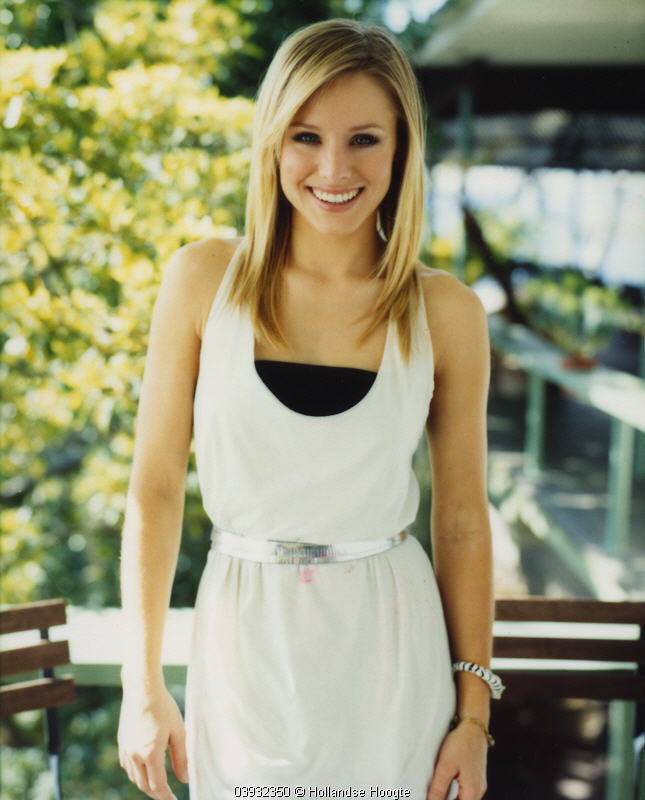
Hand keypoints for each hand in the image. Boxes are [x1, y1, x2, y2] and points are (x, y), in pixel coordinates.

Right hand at [118, 684, 188, 798]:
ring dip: (145, 784)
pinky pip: (127, 766)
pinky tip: (144, 770)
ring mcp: (126, 749)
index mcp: (150, 753)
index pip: (157, 785)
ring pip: (134, 777)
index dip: (166, 796)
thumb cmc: (163, 707)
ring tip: (158, 784)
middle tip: (167, 795)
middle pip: (144, 785)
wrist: (142, 689)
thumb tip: (184, 779)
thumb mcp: (178, 732)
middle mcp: (135, 755)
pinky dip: (136, 773)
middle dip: (156, 793)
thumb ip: (181, 758)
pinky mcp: (122, 742)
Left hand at [426, 720, 487, 799]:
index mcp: (472, 792)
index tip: (432, 798)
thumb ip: (438, 789)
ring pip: (463, 798)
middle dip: (446, 799)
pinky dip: (455, 790)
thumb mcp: (445, 766)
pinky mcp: (476, 776)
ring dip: (450, 796)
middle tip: (432, 793)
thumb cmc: (461, 743)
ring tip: (437, 787)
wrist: (473, 726)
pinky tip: (445, 782)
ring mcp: (478, 783)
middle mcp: (479, 791)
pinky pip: (465, 790)